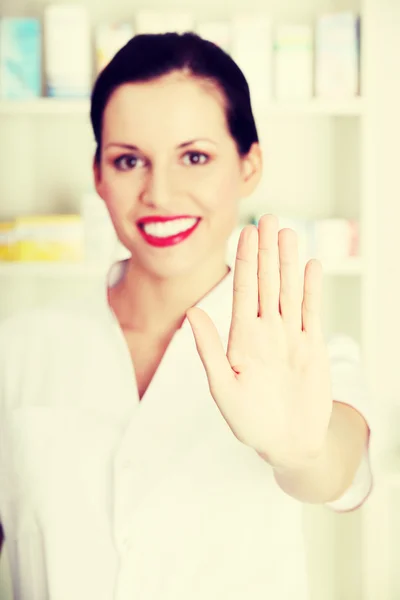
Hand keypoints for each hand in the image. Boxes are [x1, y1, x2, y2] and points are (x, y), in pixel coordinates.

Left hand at [187, 214, 332, 470]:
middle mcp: (266, 329)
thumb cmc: (249, 420)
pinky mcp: (312, 346)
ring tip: (289, 233)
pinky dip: (311, 289)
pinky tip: (311, 266)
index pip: (243, 290)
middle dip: (266, 251)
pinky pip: (312, 311)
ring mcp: (290, 335)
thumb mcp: (223, 386)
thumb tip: (191, 312)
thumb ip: (209, 348)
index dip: (245, 261)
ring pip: (289, 290)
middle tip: (269, 218)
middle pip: (266, 282)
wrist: (286, 443)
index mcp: (242, 336)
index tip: (246, 233)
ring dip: (289, 262)